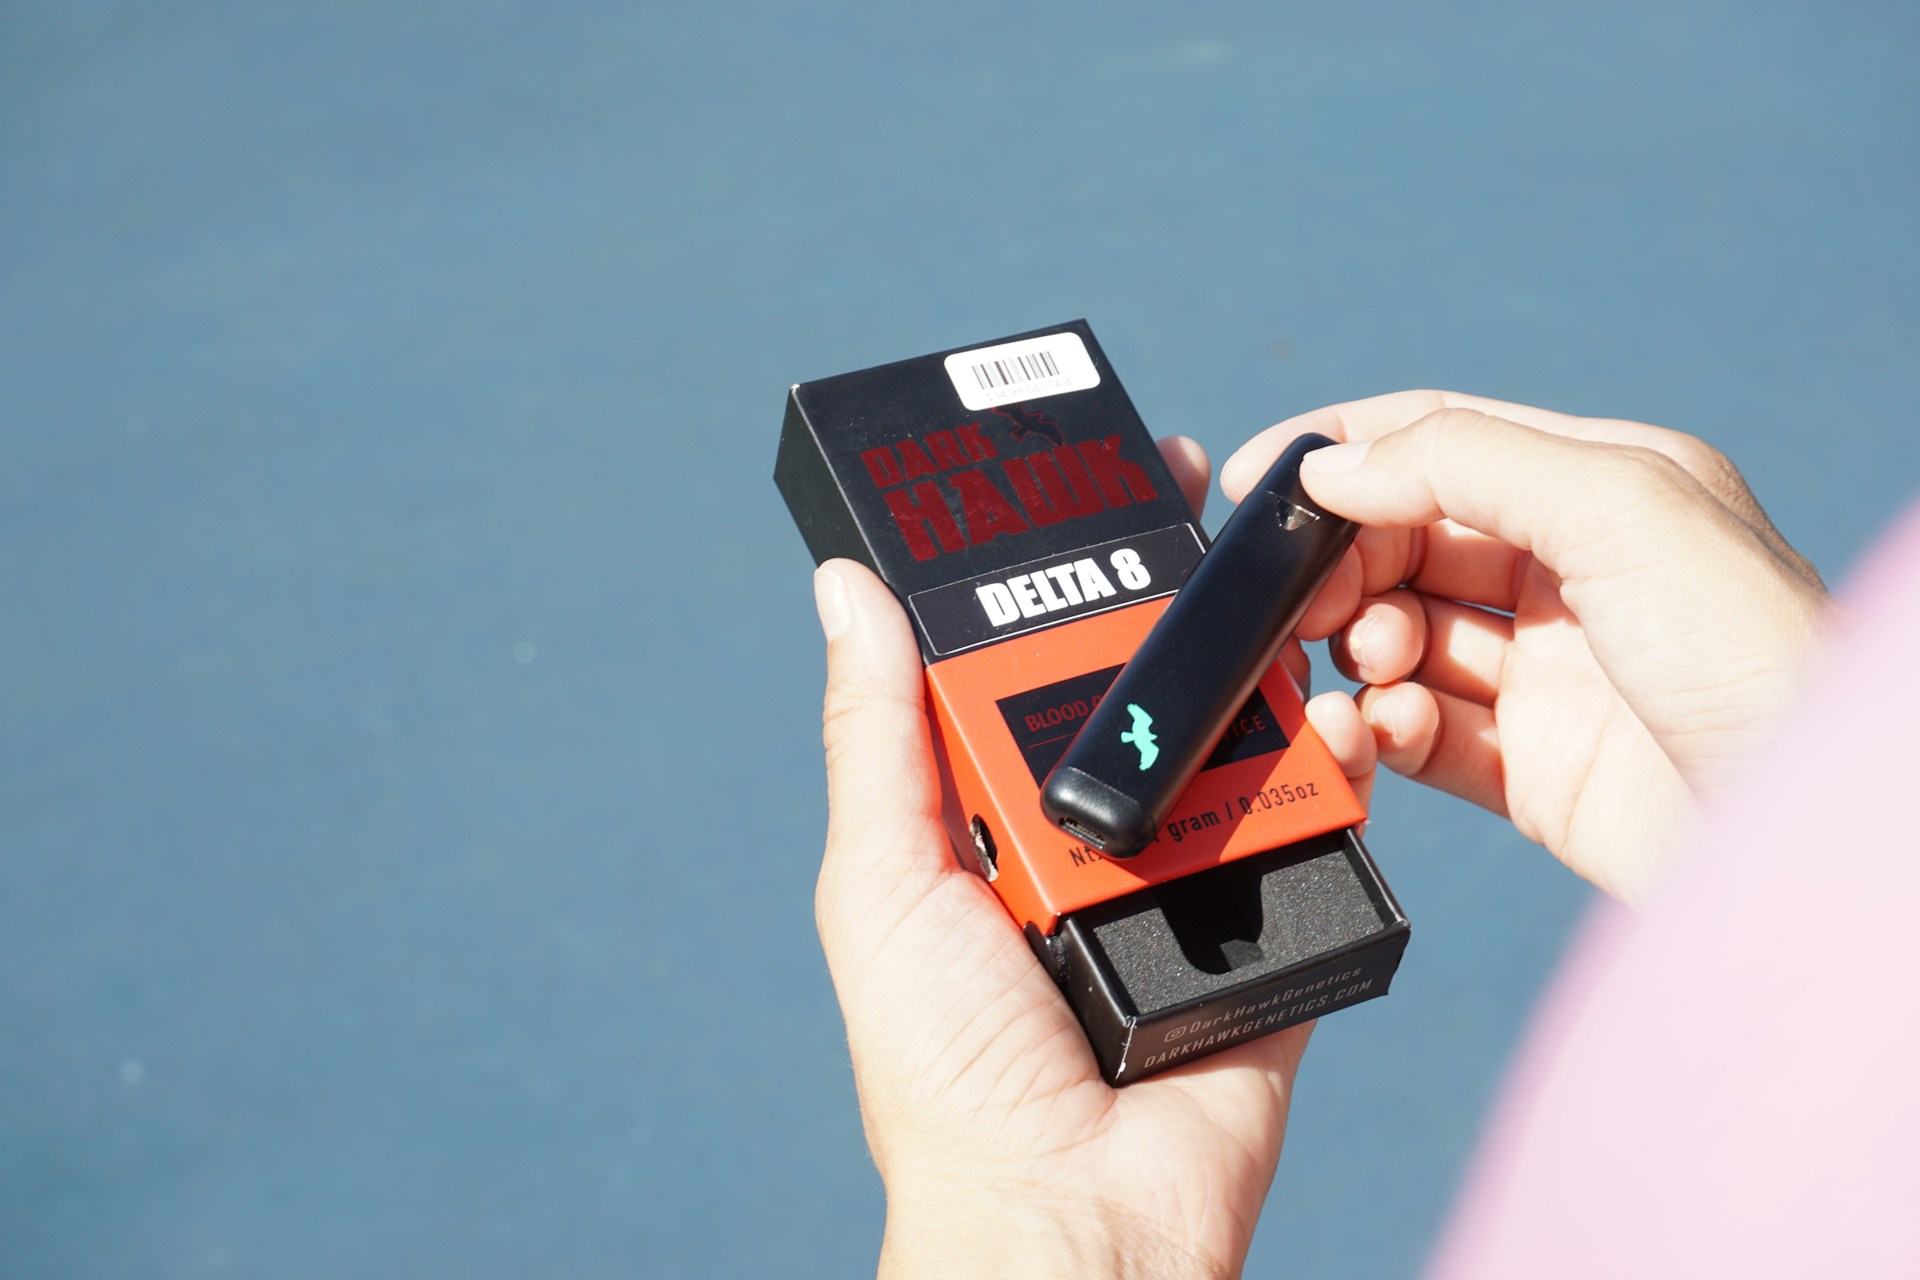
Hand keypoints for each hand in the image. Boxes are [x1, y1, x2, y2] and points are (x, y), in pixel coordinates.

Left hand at [810, 438, 1367, 1279]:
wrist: (1072, 1213)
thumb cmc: (948, 1070)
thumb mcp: (886, 882)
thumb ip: (876, 736)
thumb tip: (844, 587)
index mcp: (994, 814)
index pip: (1029, 659)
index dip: (1061, 569)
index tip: (1096, 478)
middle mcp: (1093, 830)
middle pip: (1143, 680)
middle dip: (1181, 589)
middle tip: (1215, 494)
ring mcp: (1190, 870)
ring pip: (1236, 735)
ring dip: (1265, 658)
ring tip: (1292, 579)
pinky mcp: (1274, 919)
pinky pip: (1316, 823)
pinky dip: (1338, 764)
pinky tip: (1343, 702)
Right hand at [1223, 391, 1828, 903]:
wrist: (1811, 844)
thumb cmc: (1756, 657)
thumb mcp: (1619, 508)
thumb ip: (1463, 463)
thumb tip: (1335, 468)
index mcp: (1603, 486)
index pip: (1442, 441)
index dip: (1342, 452)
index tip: (1255, 481)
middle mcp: (1572, 574)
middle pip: (1406, 543)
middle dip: (1342, 562)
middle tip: (1304, 600)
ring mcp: (1550, 676)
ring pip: (1402, 641)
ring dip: (1357, 649)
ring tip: (1365, 668)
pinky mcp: (1532, 771)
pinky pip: (1418, 735)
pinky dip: (1380, 729)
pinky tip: (1385, 730)